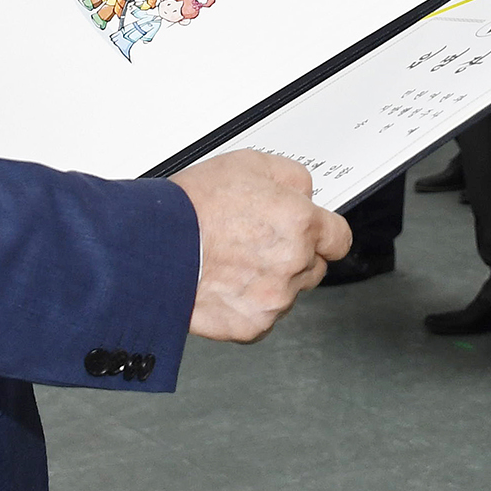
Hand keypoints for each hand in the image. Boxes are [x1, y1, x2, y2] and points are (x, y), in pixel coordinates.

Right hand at [170, 149, 350, 342]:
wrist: (151, 246)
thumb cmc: (192, 206)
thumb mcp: (249, 164)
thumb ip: (291, 178)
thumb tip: (305, 192)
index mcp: (300, 224)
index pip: (339, 239)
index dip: (325, 234)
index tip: (317, 236)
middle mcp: (292, 264)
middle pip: (312, 267)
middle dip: (292, 257)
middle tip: (255, 244)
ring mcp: (272, 300)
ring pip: (284, 294)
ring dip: (267, 282)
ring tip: (230, 262)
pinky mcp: (250, 326)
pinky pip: (259, 317)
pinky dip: (244, 306)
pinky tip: (222, 285)